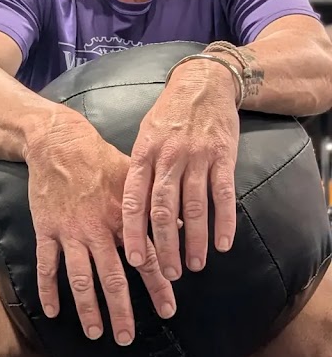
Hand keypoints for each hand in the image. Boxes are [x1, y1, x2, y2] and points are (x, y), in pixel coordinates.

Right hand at [25, 115, 176, 344]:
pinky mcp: (46, 230)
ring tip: (95, 332)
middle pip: (112, 277)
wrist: (58, 142)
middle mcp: (97, 229)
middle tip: (127, 337)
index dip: (157, 286)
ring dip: (88, 308)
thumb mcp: (133, 175)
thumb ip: (153, 205)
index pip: (145, 258)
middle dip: (121, 310)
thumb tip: (180, 225)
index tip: (167, 309)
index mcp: (123, 217)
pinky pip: (47, 265)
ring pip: (80, 278)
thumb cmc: (99, 157)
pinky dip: (48, 290)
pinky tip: (52, 312)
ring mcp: (70, 232)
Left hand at [121, 60, 239, 282]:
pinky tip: (223, 244)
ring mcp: (197, 157)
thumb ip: (140, 170)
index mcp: (144, 154)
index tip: (134, 260)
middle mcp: (169, 157)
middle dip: (165, 246)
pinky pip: (223, 194)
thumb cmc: (169, 114)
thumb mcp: (145, 136)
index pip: (134, 200)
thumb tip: (132, 211)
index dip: (134, 232)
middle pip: (164, 210)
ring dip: (196, 241)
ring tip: (195, 265)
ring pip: (195, 207)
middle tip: (168, 273)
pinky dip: (224, 222)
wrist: (203, 83)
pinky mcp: (223, 156)